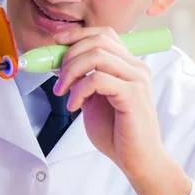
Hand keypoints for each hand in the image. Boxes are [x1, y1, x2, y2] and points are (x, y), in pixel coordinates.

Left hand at [54, 27, 191, 194]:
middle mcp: (136, 67)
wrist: (138, 160)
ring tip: (62, 92)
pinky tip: (74, 106)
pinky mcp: (133, 95)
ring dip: (71, 72)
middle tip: (58, 78)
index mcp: (128, 65)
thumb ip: (83, 79)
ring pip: (97, 56)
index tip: (56, 43)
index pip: (104, 35)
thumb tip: (60, 62)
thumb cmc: (118, 132)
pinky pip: (98, 79)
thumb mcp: (94, 99)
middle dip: (70, 55)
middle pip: (98, 41)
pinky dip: (79, 90)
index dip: (77, 34)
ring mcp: (137, 79)